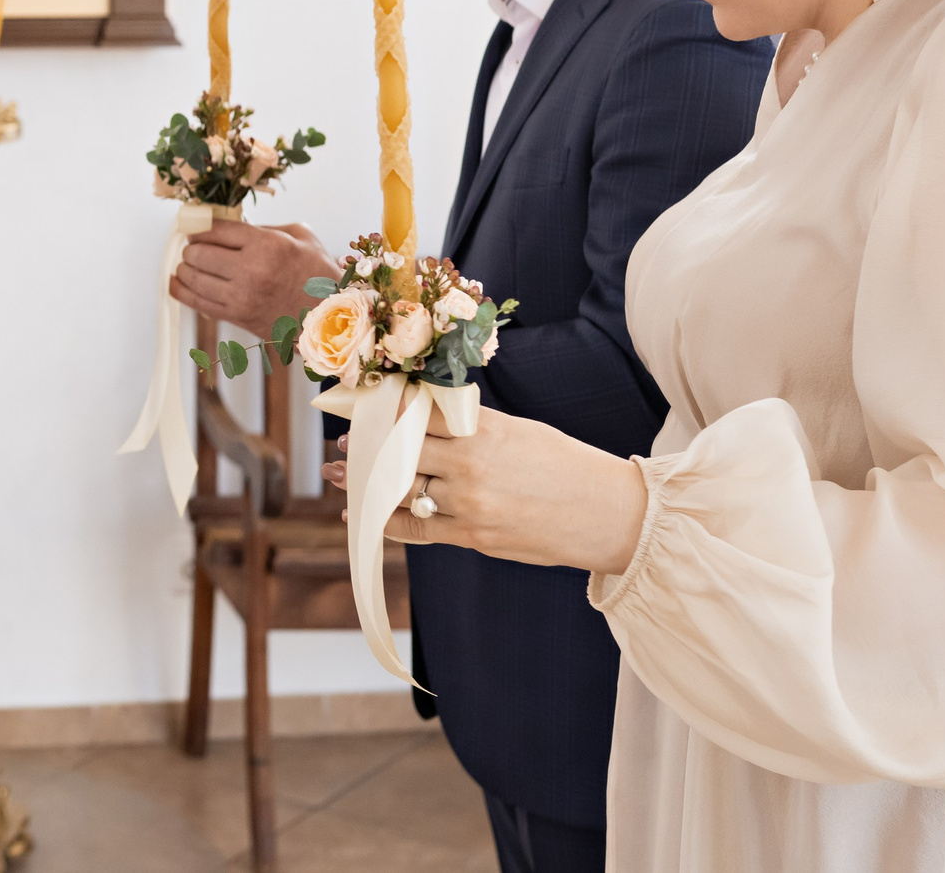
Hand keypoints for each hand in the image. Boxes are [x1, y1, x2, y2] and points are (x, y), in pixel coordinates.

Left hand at [169, 221, 340, 341]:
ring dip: (185, 267)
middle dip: (192, 247)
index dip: (201, 225)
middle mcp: (251, 270)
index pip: (217, 229)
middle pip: (199, 253)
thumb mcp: (299, 235)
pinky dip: (181, 290)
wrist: (329, 317)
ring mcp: (241, 297)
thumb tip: (230, 222)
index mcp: (267, 245)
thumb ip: (263, 226)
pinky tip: (177, 282)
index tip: (197, 225)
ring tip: (189, 263)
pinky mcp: (236, 317)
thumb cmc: (317, 272)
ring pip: (193, 277)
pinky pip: (196, 302)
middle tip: (195, 245)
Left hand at [324, 408, 646, 574]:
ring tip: (337, 476)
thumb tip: (423, 416)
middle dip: (364, 448)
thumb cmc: (565, 465)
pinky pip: (416, 530)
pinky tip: (364, 516)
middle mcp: (469, 464)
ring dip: (362, 484)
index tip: (360, 406)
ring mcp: (468, 504)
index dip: (383, 411)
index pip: (415, 413)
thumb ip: (470, 426)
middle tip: (342, 444)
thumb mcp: (518, 431)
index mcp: (481, 429)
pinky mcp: (472, 538)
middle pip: (397, 452)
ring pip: (399, 491)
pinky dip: (385, 522)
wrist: (607, 515)